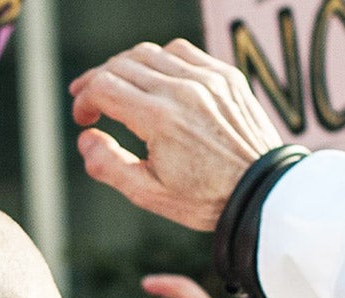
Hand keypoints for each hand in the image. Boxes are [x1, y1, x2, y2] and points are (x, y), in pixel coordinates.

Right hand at [70, 40, 283, 230]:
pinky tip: (154, 81)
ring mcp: (207, 78)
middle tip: (89, 102)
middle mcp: (183, 90)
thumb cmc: (204, 198)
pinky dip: (160, 61)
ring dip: (125, 68)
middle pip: (121, 64)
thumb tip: (85, 137)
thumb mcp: (148, 194)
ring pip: (150, 53)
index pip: (104, 87)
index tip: (83, 118)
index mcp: (160, 119)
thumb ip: (108, 165)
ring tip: (118, 89)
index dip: (84, 99)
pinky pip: (182, 52)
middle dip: (97, 81)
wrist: (261, 190)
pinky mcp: (225, 75)